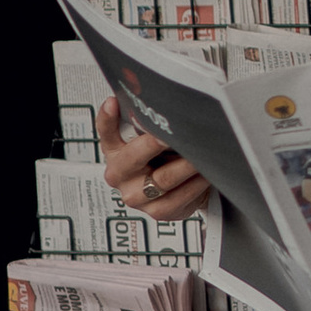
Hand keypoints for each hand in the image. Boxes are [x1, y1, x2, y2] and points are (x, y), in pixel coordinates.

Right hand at [98, 92, 210, 222]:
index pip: (105, 132)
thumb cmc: (161, 157)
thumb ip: (147, 121)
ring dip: (185, 165)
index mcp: (114, 151)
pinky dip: (194, 184)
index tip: (113, 103)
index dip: (107, 118)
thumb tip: (160, 98)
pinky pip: (178, 197)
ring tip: (201, 153)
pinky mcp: (156, 211)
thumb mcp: (149, 137)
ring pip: (163, 179)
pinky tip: (205, 174)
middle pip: (134, 156)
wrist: (177, 190)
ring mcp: (136, 196)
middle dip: (155, 143)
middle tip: (173, 134)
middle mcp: (120, 175)